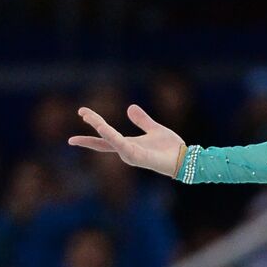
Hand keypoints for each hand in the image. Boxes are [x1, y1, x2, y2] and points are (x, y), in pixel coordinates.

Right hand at [69, 104, 185, 176]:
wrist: (185, 159)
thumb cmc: (171, 148)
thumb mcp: (154, 129)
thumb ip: (142, 120)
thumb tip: (130, 107)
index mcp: (128, 144)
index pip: (105, 135)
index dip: (93, 124)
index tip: (81, 113)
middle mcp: (127, 150)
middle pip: (105, 137)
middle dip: (94, 124)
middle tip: (82, 112)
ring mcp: (132, 155)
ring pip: (112, 141)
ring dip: (103, 130)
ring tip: (93, 119)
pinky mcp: (139, 158)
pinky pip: (124, 147)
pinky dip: (114, 139)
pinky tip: (106, 130)